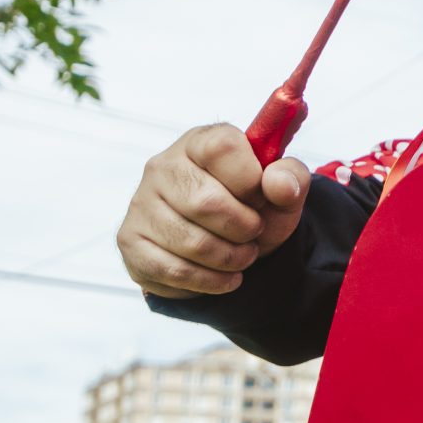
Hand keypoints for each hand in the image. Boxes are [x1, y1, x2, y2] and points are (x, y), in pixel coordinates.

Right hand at [117, 124, 310, 297]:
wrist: (230, 243)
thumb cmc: (254, 207)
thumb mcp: (283, 191)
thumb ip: (292, 178)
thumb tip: (279, 184)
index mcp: (200, 141)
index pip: (223, 148)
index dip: (251, 181)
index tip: (262, 198)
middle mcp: (162, 166)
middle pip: (205, 202)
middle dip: (244, 227)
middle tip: (254, 233)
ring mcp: (140, 203)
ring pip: (190, 242)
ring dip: (230, 258)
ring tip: (243, 256)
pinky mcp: (130, 241)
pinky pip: (171, 270)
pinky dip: (209, 281)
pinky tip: (225, 276)